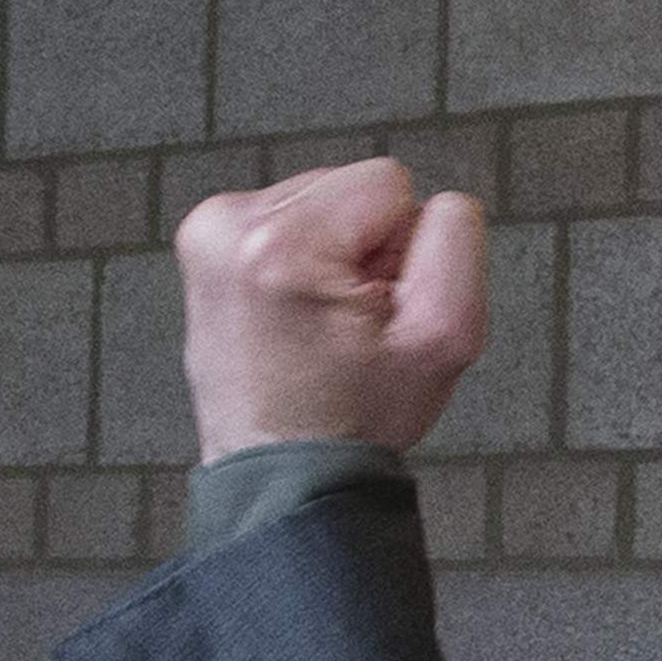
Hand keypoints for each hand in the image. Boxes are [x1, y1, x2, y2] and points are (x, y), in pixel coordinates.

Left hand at [172, 160, 488, 461]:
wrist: (285, 477)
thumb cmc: (350, 423)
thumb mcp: (447, 334)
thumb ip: (458, 237)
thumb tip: (433, 202)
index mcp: (279, 245)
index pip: (389, 183)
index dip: (400, 251)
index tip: (374, 310)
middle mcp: (228, 231)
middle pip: (348, 189)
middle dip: (362, 254)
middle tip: (347, 327)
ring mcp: (208, 238)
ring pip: (318, 204)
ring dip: (331, 261)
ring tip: (318, 328)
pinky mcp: (203, 248)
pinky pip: (285, 224)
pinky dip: (299, 266)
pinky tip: (294, 319)